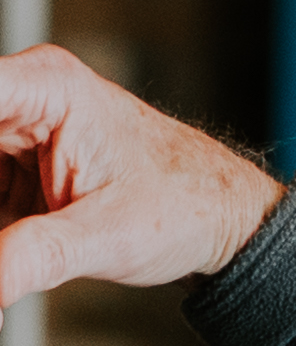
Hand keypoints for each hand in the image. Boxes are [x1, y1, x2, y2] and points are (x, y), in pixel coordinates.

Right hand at [0, 43, 284, 309]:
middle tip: (7, 236)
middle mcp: (20, 94)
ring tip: (15, 239)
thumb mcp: (106, 239)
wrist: (224, 219)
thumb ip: (30, 258)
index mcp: (46, 87)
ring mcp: (8, 126)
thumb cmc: (187, 208)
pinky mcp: (3, 160)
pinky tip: (10, 251)